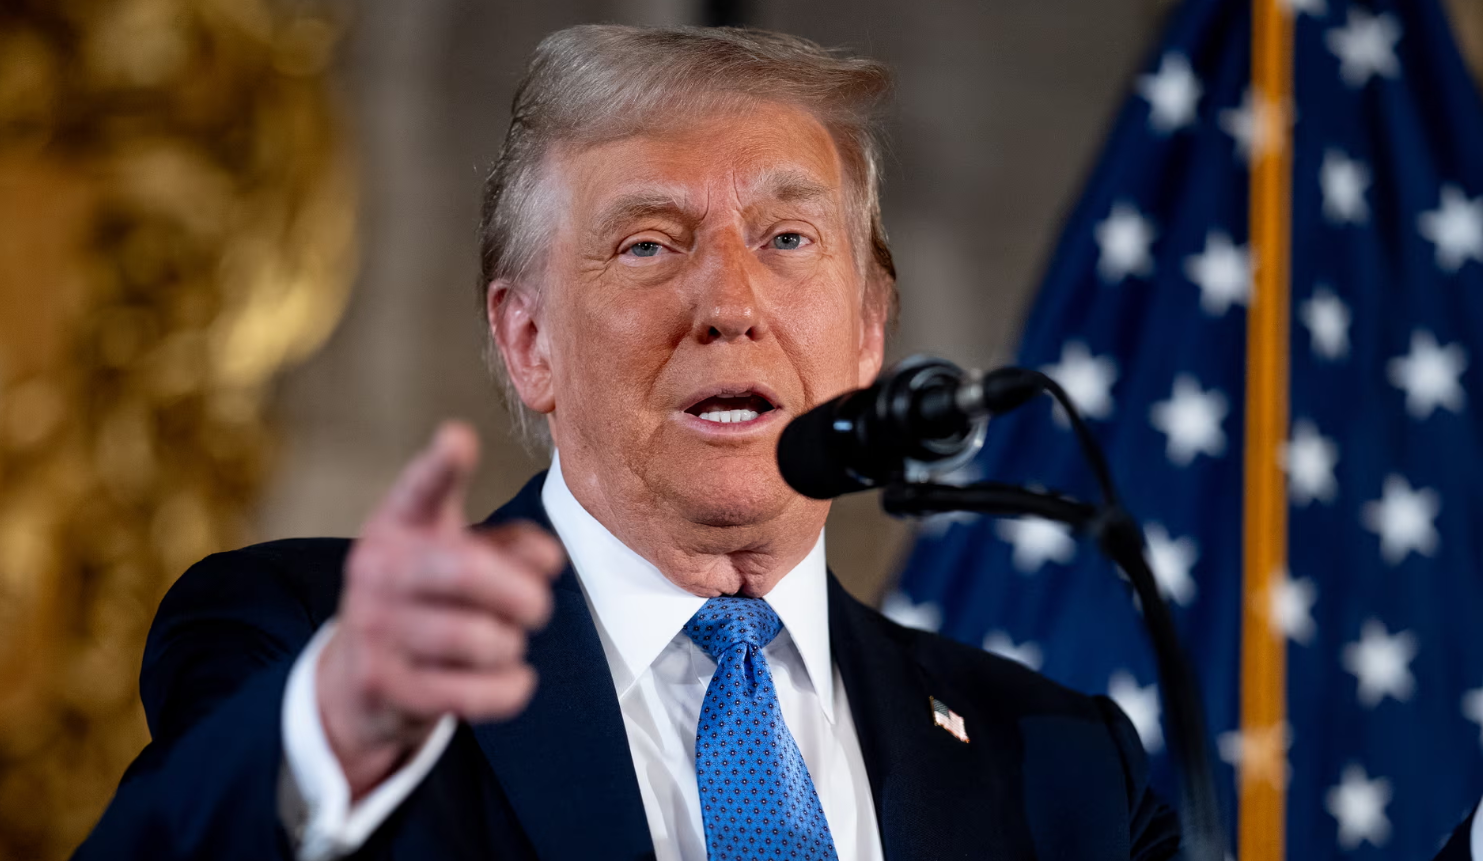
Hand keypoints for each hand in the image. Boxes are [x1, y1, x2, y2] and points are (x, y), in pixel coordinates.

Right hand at [315, 421, 563, 798]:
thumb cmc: (427, 600)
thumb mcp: (460, 557)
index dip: (441, 465)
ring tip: (504, 643)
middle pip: (467, 570)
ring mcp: (374, 628)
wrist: (360, 680)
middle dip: (521, 593)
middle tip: (538, 606)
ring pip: (477, 638)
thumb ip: (509, 545)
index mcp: (399, 524)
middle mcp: (377, 570)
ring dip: (510, 644)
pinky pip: (473, 692)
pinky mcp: (385, 686)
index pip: (420, 489)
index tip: (458, 438)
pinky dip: (510, 688)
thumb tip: (548, 559)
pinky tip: (514, 679)